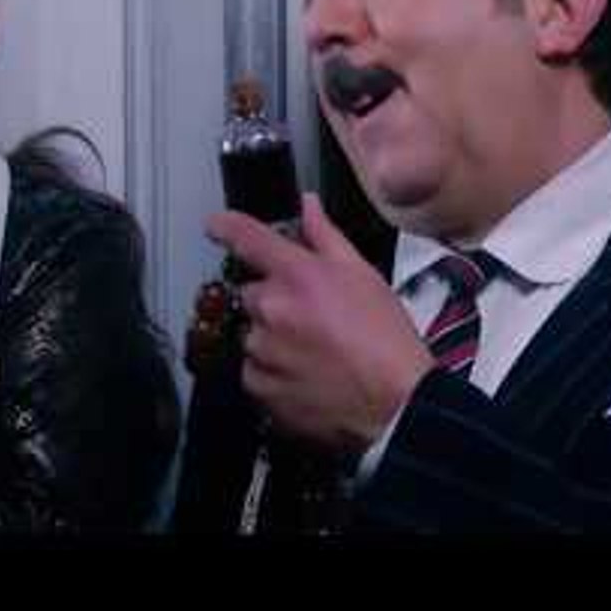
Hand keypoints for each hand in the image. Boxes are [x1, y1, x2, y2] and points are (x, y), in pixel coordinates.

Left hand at [206, 193, 433, 456]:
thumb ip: (326, 236)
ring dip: (273, 338)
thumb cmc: (386, 338)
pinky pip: (254, 372)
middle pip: (253, 294)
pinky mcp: (261, 389)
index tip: (215, 225)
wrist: (396, 404)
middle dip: (274, 300)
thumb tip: (308, 206)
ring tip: (314, 351)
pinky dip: (272, 372)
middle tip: (311, 315)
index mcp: (297, 276)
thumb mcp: (363, 274)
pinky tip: (305, 375)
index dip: (227, 227)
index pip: (247, 239)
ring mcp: (263, 352)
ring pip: (254, 335)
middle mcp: (272, 310)